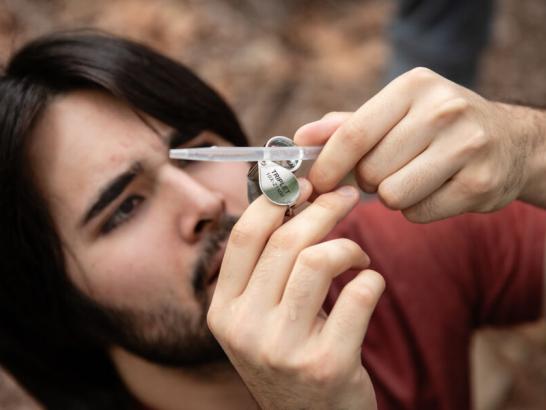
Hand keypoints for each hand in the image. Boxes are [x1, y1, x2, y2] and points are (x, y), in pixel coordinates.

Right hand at [208, 181, 384, 409]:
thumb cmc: (290, 356)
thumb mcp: (261, 317)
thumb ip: (267, 269)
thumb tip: (292, 201)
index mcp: (224, 310)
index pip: (244, 236)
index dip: (275, 200)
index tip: (304, 183)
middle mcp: (245, 329)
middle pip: (285, 242)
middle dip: (323, 208)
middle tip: (347, 196)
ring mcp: (283, 349)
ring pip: (318, 260)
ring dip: (348, 245)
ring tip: (357, 256)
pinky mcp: (326, 365)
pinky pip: (358, 295)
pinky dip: (371, 279)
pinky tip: (368, 283)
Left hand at [295, 67, 545, 221]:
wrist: (510, 142)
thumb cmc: (437, 128)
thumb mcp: (396, 113)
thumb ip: (347, 126)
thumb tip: (301, 139)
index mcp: (413, 86)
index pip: (353, 133)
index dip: (328, 166)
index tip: (315, 184)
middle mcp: (443, 110)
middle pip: (371, 171)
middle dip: (369, 180)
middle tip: (388, 170)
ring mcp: (466, 146)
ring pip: (392, 196)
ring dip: (393, 196)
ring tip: (414, 178)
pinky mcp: (480, 183)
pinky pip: (418, 213)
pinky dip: (418, 209)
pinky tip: (436, 189)